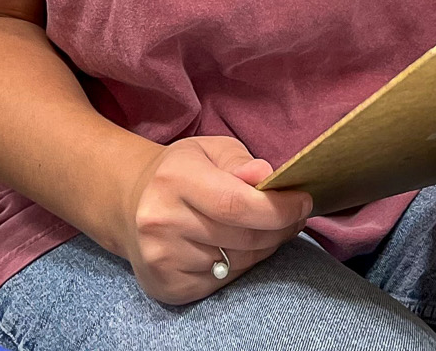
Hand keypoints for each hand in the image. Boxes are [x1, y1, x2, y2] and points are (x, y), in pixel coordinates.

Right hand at [117, 136, 311, 304]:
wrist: (132, 203)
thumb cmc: (181, 172)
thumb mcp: (209, 151)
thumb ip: (240, 162)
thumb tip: (267, 176)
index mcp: (175, 180)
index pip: (236, 204)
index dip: (278, 208)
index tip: (304, 202)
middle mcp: (162, 222)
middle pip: (243, 238)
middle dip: (280, 228)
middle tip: (295, 216)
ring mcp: (162, 258)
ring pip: (238, 263)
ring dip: (263, 248)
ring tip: (266, 229)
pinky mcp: (167, 286)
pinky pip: (223, 282)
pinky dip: (240, 267)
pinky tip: (236, 248)